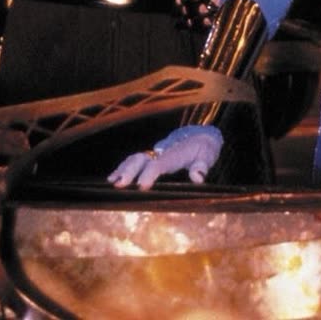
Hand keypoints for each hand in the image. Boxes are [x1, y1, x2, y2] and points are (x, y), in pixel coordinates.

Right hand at [106, 125, 222, 189]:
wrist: (199, 135)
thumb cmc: (203, 149)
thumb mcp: (208, 155)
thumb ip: (202, 166)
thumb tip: (197, 177)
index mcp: (175, 153)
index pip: (160, 163)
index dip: (150, 173)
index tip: (142, 186)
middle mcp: (161, 152)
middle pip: (142, 159)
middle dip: (130, 171)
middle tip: (120, 184)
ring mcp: (154, 153)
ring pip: (135, 159)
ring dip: (123, 170)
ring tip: (112, 182)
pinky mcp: (151, 156)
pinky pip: (134, 160)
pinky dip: (123, 168)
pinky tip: (113, 178)